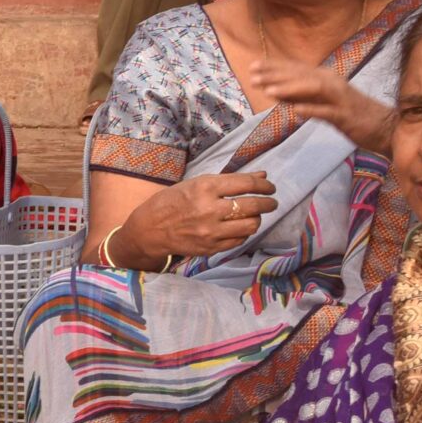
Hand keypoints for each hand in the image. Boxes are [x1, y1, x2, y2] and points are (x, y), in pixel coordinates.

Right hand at [126, 171, 275, 262]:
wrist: (150, 229)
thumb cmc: (172, 201)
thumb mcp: (197, 183)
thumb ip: (230, 180)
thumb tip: (261, 175)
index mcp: (205, 187)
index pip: (246, 184)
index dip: (264, 185)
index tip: (270, 186)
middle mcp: (210, 209)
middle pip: (253, 206)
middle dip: (268, 203)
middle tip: (271, 202)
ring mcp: (211, 231)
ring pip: (250, 225)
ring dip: (257, 219)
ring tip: (254, 215)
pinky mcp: (210, 247)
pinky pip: (239, 240)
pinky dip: (244, 233)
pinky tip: (240, 227)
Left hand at [248, 57, 393, 150]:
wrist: (383, 125)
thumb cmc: (349, 113)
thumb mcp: (320, 102)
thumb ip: (299, 96)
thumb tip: (273, 90)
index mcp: (326, 77)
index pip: (296, 69)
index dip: (274, 66)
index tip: (252, 65)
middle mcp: (333, 83)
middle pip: (302, 76)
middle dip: (276, 75)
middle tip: (253, 75)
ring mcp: (340, 99)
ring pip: (314, 89)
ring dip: (291, 89)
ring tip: (269, 91)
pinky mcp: (347, 116)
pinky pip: (328, 113)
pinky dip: (312, 110)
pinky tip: (295, 111)